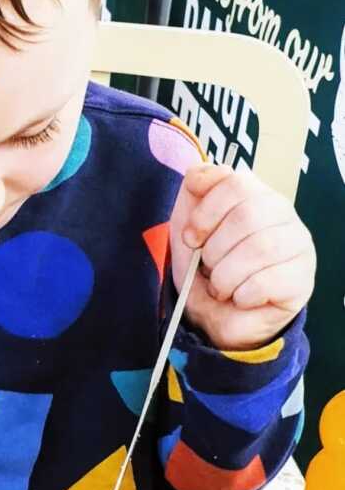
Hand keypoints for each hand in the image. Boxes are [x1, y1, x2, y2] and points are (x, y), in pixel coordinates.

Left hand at [170, 163, 315, 349]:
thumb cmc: (204, 266)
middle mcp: (282, 213)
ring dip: (225, 275)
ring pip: (259, 248)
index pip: (235, 182)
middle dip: (214, 249)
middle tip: (207, 266)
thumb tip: (198, 174)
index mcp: (253, 194)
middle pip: (247, 216)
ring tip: (220, 285)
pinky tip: (239, 297)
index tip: (190, 238)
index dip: (205, 213)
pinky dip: (241, 294)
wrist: (214, 315)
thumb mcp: (187, 226)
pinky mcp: (302, 279)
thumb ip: (192, 193)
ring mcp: (297, 245)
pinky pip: (268, 281)